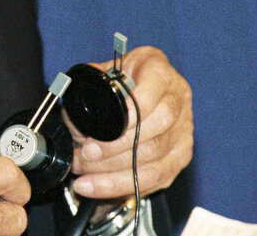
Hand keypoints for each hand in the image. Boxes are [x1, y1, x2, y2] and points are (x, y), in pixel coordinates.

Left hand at [66, 46, 193, 200]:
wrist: (141, 89)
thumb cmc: (121, 79)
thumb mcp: (104, 72)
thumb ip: (89, 88)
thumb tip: (73, 119)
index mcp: (158, 70)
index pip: (151, 94)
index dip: (127, 115)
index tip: (100, 129)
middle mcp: (178, 99)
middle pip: (155, 131)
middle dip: (115, 149)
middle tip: (85, 155)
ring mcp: (183, 129)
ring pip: (154, 159)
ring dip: (114, 174)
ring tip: (85, 177)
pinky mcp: (180, 155)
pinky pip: (156, 177)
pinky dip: (124, 185)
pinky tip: (100, 187)